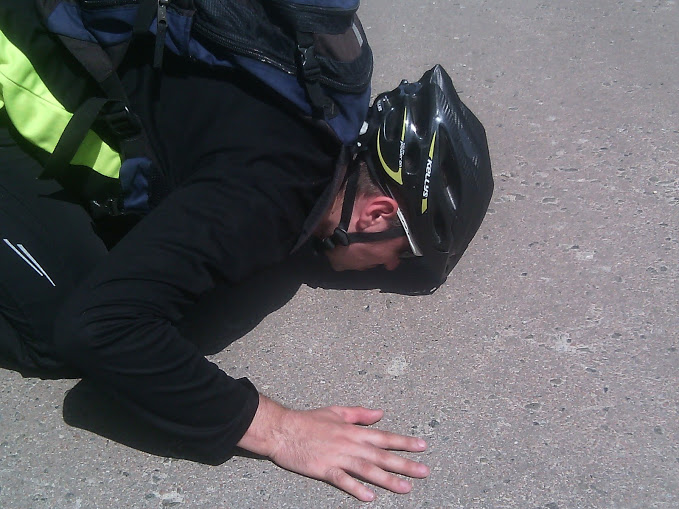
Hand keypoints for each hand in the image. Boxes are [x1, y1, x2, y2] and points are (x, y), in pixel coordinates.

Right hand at [237, 394, 429, 500]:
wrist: (283, 430)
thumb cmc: (308, 420)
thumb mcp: (337, 411)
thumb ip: (360, 414)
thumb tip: (380, 413)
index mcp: (353, 431)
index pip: (384, 437)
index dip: (404, 442)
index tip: (423, 446)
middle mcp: (350, 444)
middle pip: (381, 456)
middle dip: (404, 464)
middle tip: (424, 471)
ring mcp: (338, 457)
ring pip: (367, 469)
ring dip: (387, 479)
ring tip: (405, 488)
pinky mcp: (324, 469)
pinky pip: (343, 480)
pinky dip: (356, 488)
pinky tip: (370, 496)